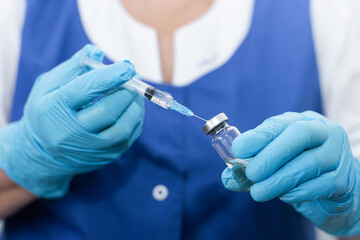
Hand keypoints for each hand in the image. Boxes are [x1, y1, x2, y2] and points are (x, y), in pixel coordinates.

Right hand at [0, 45, 143, 197]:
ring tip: (135, 91)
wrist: (43, 154)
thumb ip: (72, 67)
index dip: (108, 77)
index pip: (84, 90)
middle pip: (107, 111)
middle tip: (134, 76)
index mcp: (54, 110)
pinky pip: (128, 137)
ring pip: (122, 128)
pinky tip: (133, 107)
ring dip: (135, 106)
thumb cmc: (47, 112)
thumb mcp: (49, 85)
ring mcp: (90, 149)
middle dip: (126, 91)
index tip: (127, 66)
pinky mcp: (106, 157)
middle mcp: (72, 133)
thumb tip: (96, 51)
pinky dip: (135, 119)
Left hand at [222, 111, 359, 235]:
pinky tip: (284, 195)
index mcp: (301, 121)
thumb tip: (228, 177)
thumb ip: (251, 168)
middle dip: (271, 155)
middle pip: (299, 135)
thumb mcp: (274, 162)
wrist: (334, 187)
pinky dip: (297, 192)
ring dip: (279, 179)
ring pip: (309, 163)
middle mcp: (322, 132)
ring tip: (259, 192)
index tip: (239, 149)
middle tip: (251, 173)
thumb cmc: (298, 168)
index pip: (280, 123)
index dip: (258, 136)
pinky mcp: (344, 179)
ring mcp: (337, 154)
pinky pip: (320, 185)